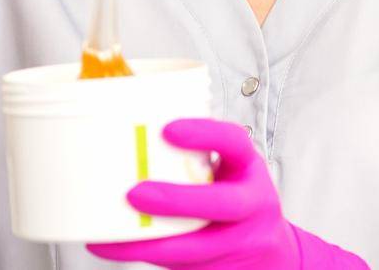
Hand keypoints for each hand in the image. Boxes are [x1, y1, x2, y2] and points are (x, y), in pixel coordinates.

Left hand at [86, 118, 369, 268]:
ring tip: (109, 234)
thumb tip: (124, 124)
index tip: (168, 128)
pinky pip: (184, 268)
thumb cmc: (235, 200)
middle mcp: (252, 204)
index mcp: (247, 168)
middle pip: (224, 204)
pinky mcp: (223, 269)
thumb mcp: (227, 170)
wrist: (269, 254)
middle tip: (135, 193)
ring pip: (199, 247)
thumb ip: (193, 155)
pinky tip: (116, 248)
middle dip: (178, 201)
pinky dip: (146, 258)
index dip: (205, 134)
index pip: (235, 142)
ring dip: (151, 242)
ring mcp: (239, 242)